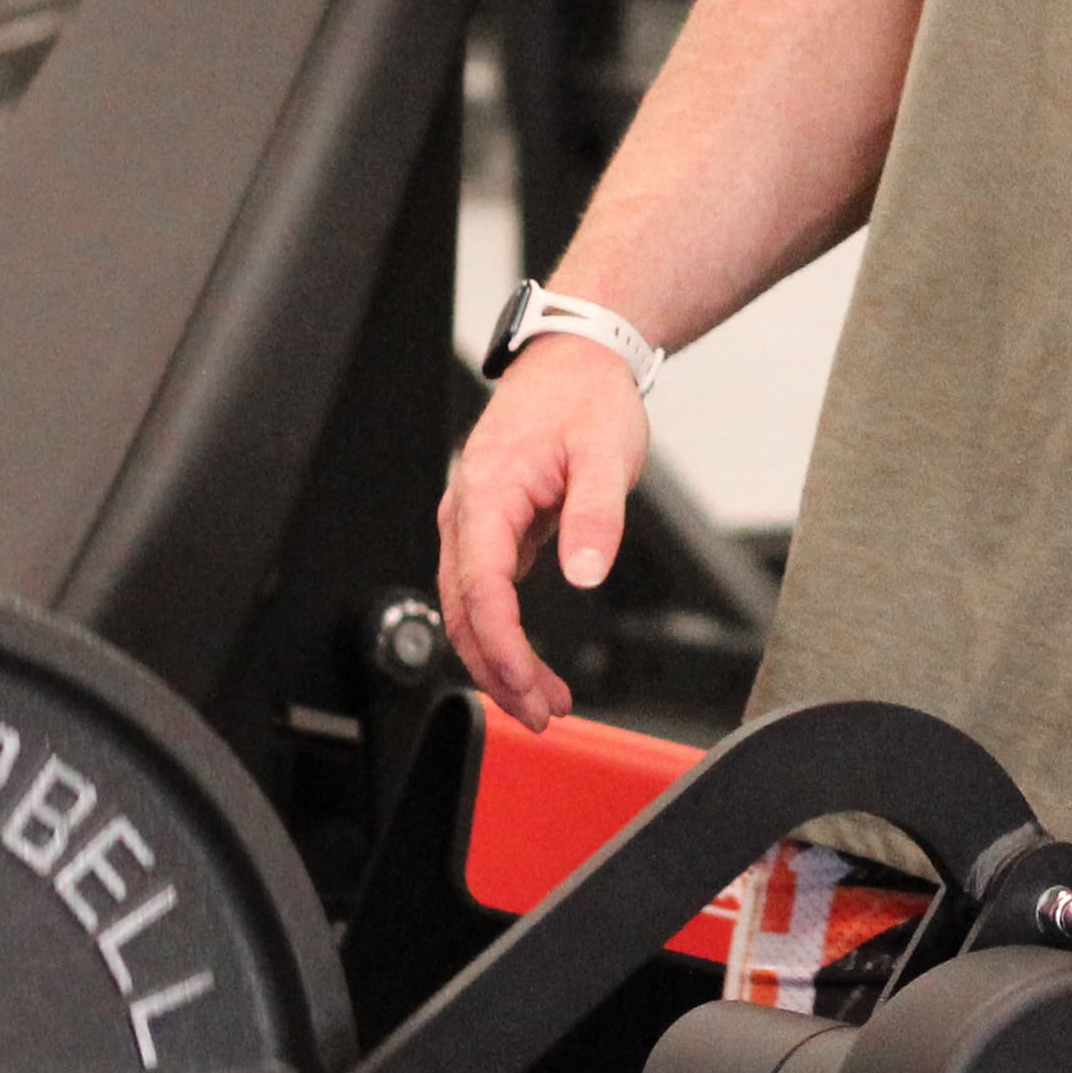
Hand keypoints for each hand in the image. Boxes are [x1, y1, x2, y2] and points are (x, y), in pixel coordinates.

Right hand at [436, 334, 652, 729]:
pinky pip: (484, 593)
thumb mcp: (606, 453)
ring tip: (544, 703)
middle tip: (542, 713)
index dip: (500, 645)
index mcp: (487, 492)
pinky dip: (503, 634)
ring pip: (469, 610)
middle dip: (498, 671)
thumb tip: (584, 575)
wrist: (575, 359)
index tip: (526, 684)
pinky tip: (530, 663)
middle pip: (465, 612)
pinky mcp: (490, 528)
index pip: (480, 587)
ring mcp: (474, 522)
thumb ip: (594, 517)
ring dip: (499, 661)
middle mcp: (467, 511)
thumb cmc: (585, 398)